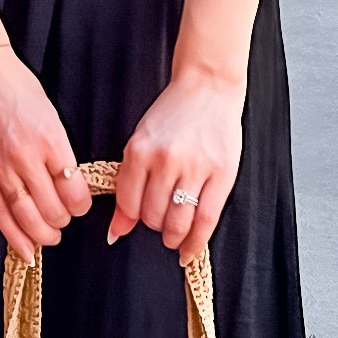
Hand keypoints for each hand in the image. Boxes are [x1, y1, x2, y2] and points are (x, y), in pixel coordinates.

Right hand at [0, 47, 90, 263]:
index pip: (74, 190)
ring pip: (27, 217)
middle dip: (63, 221)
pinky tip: (25, 250)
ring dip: (42, 233)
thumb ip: (59, 150)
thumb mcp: (51, 115)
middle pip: (53, 209)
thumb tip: (71, 184)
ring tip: (49, 236)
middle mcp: (26, 157)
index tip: (80, 204)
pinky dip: (14, 237)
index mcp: (50, 139)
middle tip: (64, 219)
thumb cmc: (17, 88)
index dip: (81, 205)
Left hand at [109, 62, 244, 254]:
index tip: (137, 221)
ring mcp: (195, 167)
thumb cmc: (173, 114)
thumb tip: (116, 231)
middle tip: (161, 223)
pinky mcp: (222, 173)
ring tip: (175, 235)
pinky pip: (207, 219)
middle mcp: (165, 160)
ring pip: (178, 221)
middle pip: (153, 216)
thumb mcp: (141, 142)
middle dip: (155, 226)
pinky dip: (196, 241)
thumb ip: (128, 185)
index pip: (130, 204)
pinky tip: (189, 250)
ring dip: (174, 236)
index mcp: (139, 151)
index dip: (132, 219)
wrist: (208, 87)